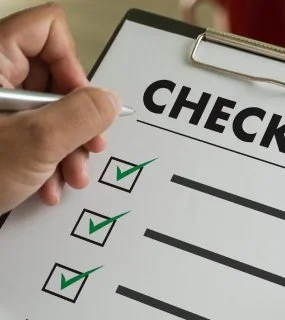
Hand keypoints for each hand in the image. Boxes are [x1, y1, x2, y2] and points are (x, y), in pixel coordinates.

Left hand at [0, 3, 119, 213]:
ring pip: (50, 111)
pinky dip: (49, 161)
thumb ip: (81, 116)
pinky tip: (48, 186)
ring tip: (70, 177)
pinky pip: (35, 134)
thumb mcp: (36, 143)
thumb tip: (110, 100)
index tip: (79, 101)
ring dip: (69, 148)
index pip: (46, 30)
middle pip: (55, 76)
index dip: (71, 63)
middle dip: (78, 120)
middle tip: (88, 147)